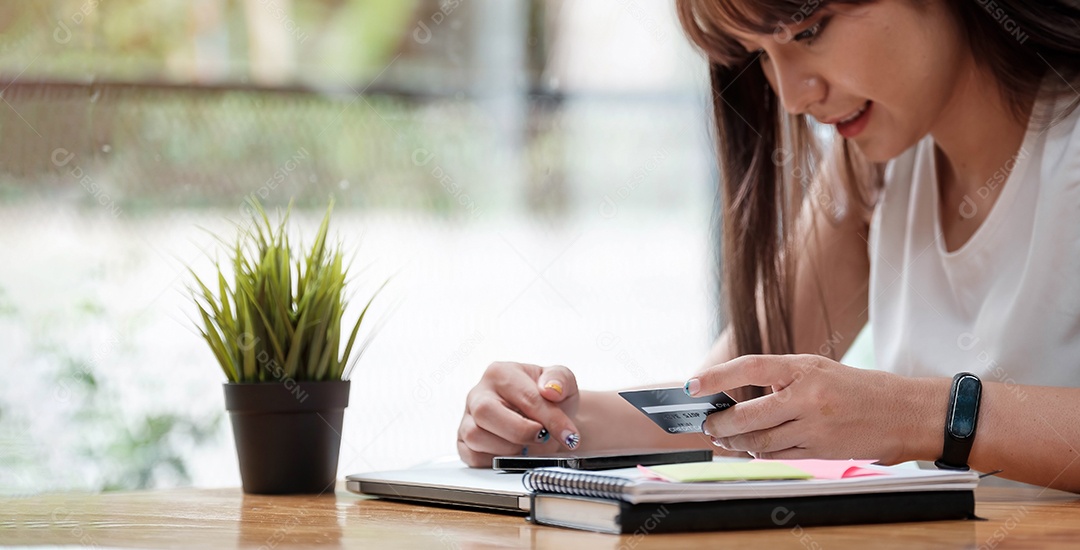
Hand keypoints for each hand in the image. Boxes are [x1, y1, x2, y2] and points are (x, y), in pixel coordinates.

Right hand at [458, 361, 580, 467]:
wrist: (545, 419)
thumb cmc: (550, 399)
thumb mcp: (563, 382)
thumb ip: (560, 379)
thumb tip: (550, 389)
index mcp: (500, 373)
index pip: (525, 397)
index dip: (551, 420)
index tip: (569, 435)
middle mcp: (479, 394)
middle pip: (487, 412)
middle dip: (521, 432)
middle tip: (542, 437)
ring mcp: (467, 418)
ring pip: (475, 436)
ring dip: (508, 448)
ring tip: (526, 445)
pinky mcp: (463, 442)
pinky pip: (471, 456)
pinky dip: (494, 461)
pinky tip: (511, 454)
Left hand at [688, 354, 931, 463]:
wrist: (905, 413)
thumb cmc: (858, 388)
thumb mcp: (819, 369)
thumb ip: (782, 378)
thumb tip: (741, 395)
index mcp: (805, 368)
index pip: (750, 367)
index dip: (717, 376)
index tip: (692, 384)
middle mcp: (807, 397)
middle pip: (748, 415)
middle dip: (721, 423)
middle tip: (707, 423)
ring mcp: (814, 427)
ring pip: (760, 441)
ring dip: (735, 443)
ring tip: (723, 438)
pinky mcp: (821, 451)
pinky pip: (778, 455)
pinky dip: (758, 453)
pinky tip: (750, 449)